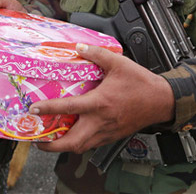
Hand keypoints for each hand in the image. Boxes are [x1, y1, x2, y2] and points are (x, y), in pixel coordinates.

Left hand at [30, 44, 173, 154]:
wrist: (162, 101)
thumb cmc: (141, 83)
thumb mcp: (118, 63)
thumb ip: (96, 54)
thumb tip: (79, 47)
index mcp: (100, 103)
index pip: (68, 107)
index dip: (48, 108)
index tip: (33, 109)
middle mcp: (101, 121)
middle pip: (71, 142)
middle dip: (51, 145)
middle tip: (36, 140)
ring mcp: (107, 132)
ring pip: (81, 147)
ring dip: (63, 147)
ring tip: (51, 141)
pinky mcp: (113, 136)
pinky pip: (91, 144)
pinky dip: (79, 143)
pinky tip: (73, 135)